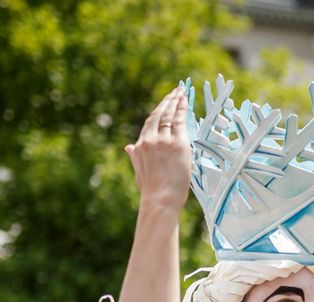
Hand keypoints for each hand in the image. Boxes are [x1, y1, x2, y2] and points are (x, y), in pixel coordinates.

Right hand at [125, 86, 191, 210]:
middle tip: (176, 91)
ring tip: (182, 92)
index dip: (158, 111)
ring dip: (176, 102)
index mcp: (140, 146)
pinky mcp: (177, 144)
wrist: (160, 199)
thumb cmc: (152, 190)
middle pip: (159, 115)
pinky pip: (180, 122)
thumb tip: (128, 147)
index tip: (164, 103)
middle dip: (167, 101)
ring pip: (169, 116)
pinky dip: (182, 110)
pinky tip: (186, 102)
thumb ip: (135, 156)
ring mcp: (163, 141)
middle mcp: (149, 140)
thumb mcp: (139, 171)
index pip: (150, 124)